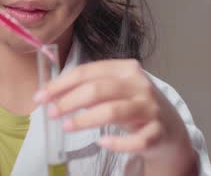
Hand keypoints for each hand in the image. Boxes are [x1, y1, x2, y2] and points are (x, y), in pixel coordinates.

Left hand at [34, 59, 196, 173]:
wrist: (170, 129)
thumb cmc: (133, 106)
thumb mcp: (112, 91)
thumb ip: (87, 88)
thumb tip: (50, 94)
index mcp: (124, 69)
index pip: (86, 72)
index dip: (61, 84)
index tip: (40, 96)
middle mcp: (139, 84)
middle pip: (97, 89)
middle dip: (69, 101)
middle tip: (51, 113)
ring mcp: (150, 107)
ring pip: (113, 111)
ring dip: (85, 119)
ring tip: (67, 126)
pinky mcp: (158, 131)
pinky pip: (136, 139)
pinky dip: (118, 142)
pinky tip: (102, 142)